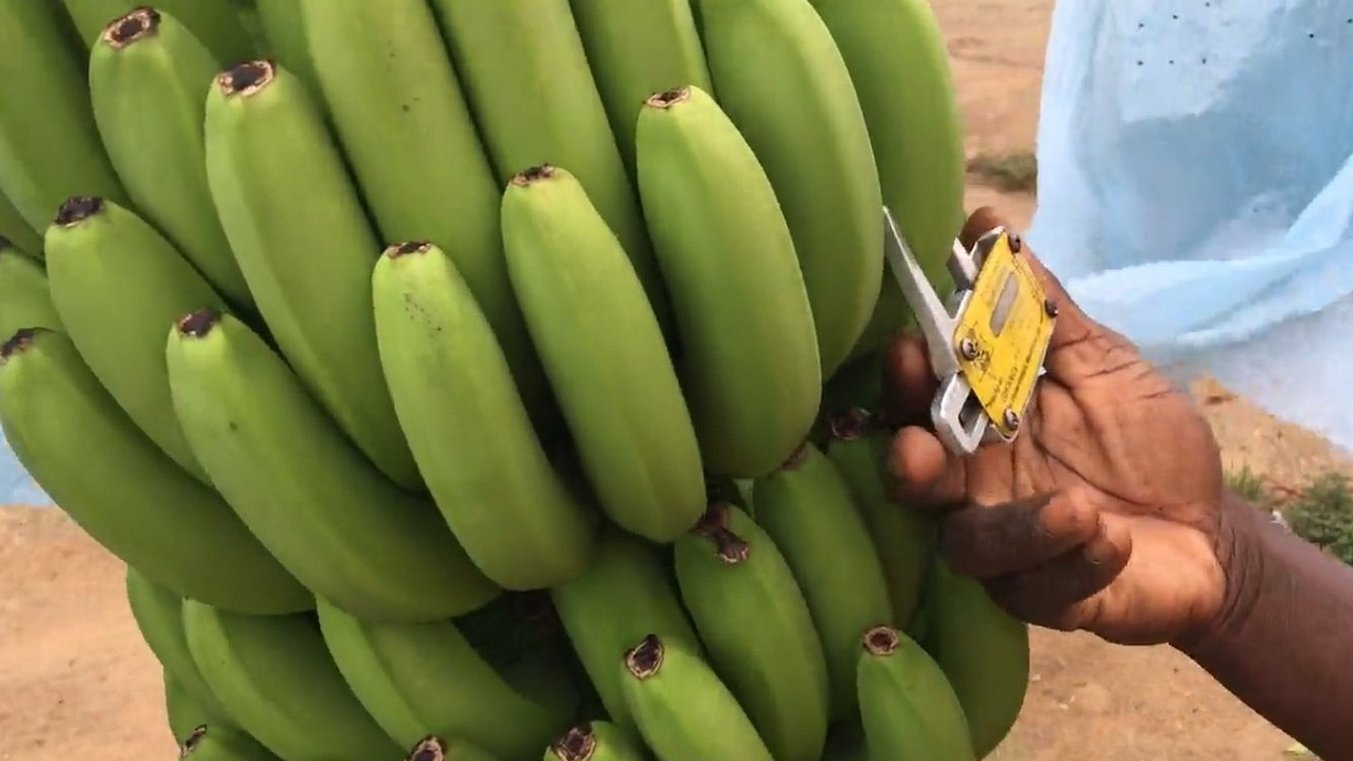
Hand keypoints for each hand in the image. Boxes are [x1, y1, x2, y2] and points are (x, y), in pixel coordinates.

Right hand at [881, 207, 1234, 646]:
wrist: (1210, 530)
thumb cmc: (1143, 440)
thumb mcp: (1102, 363)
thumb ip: (1044, 308)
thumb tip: (986, 223)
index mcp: (977, 424)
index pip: (919, 400)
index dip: (904, 380)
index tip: (908, 347)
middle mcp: (973, 486)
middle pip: (914, 481)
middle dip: (910, 464)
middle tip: (919, 448)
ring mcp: (1006, 549)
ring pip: (970, 546)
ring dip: (1013, 528)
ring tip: (1074, 506)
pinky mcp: (1047, 598)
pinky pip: (1042, 589)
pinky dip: (1076, 562)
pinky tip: (1115, 539)